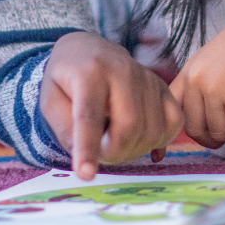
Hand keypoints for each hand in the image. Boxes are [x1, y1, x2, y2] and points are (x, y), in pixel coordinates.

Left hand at [42, 31, 182, 180]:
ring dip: (135, 150)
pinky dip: (161, 139)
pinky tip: (143, 142)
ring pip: (153, 128)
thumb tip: (85, 154)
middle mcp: (122, 70)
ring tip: (117, 145)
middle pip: (130, 125)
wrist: (88, 49)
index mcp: (89, 72)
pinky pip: (174, 120)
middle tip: (102, 156)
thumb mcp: (49, 100)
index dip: (88, 148)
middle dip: (115, 153)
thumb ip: (64, 128)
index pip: (89, 115)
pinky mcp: (162, 86)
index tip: (85, 174)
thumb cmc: (66, 79)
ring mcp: (147, 77)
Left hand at [168, 14, 224, 150]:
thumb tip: (197, 121)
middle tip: (222, 138)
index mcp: (187, 75)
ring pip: (219, 132)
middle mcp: (197, 83)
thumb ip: (197, 86)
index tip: (159, 156)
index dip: (165, 136)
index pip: (171, 111)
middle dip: (210, 139)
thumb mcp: (207, 62)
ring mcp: (216, 90)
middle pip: (195, 130)